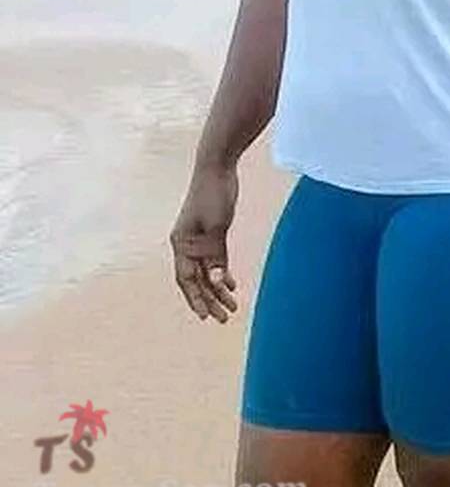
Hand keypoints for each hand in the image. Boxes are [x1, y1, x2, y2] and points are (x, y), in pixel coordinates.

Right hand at [169, 162, 238, 322]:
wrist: (217, 168)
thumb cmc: (214, 194)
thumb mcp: (216, 227)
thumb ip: (216, 255)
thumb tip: (216, 282)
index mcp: (181, 244)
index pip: (187, 279)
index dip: (196, 299)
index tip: (206, 317)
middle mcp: (186, 245)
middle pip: (196, 279)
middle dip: (209, 300)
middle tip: (225, 318)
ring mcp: (197, 239)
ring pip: (206, 271)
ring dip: (217, 289)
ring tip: (232, 307)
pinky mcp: (210, 233)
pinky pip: (214, 260)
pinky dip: (221, 273)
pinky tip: (231, 285)